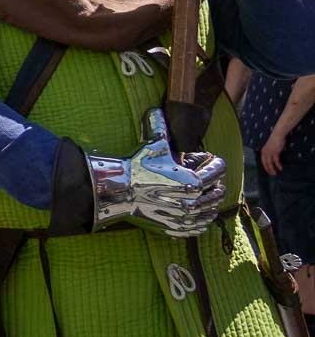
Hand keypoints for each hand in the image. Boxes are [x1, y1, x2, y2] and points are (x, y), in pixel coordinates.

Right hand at [91, 109, 227, 236]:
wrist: (119, 192)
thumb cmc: (138, 168)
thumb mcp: (153, 145)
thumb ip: (160, 125)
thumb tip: (156, 108)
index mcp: (194, 182)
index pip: (218, 171)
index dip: (216, 163)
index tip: (212, 160)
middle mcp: (193, 202)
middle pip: (217, 193)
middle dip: (216, 184)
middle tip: (211, 179)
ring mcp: (185, 217)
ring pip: (210, 211)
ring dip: (212, 203)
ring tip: (208, 196)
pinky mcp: (176, 228)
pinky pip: (199, 227)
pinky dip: (203, 220)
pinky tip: (201, 214)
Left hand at [262, 132, 287, 176]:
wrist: (278, 135)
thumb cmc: (276, 140)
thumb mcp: (271, 147)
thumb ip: (271, 152)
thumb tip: (274, 158)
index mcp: (263, 151)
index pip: (263, 161)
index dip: (265, 167)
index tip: (268, 171)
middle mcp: (265, 152)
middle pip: (265, 163)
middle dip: (268, 169)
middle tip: (272, 174)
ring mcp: (269, 152)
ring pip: (269, 163)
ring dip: (272, 169)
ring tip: (275, 173)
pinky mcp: (275, 152)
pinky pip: (276, 161)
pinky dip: (278, 165)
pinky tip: (280, 168)